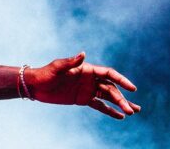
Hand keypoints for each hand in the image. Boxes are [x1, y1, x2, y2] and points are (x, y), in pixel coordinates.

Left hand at [24, 52, 140, 118]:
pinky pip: (99, 106)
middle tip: (132, 110)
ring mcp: (87, 90)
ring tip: (133, 112)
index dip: (121, 80)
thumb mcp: (57, 67)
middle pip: (111, 89)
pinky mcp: (83, 100)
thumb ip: (71, 62)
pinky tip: (120, 117)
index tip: (132, 88)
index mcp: (87, 69)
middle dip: (122, 99)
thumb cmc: (46, 74)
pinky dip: (110, 111)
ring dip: (120, 104)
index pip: (109, 74)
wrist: (36, 86)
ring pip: (108, 98)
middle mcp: (90, 79)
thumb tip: (83, 53)